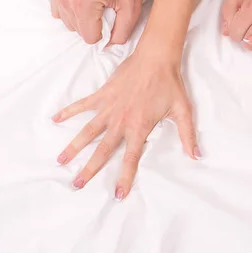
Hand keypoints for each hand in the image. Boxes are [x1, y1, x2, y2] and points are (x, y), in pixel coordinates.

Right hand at [51, 0, 144, 44]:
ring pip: (68, 22)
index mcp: (83, 4)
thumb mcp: (132, 7)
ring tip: (98, 4)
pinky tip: (86, 3)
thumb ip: (122, 32)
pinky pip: (59, 10)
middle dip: (94, 25)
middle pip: (78, 31)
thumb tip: (110, 45)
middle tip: (107, 8)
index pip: (89, 38)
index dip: (104, 32)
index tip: (113, 17)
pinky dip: (72, 11)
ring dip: (83, 19)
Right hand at [52, 49, 199, 199]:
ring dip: (74, 146)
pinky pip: (82, 105)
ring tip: (61, 160)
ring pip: (88, 131)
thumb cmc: (170, 84)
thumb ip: (188, 135)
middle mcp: (121, 121)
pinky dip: (68, 111)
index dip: (125, 177)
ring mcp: (109, 107)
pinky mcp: (103, 94)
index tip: (118, 194)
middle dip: (90, 169)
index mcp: (139, 127)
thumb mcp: (183, 111)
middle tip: (77, 184)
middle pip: (103, 150)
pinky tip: (55, 119)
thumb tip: (196, 155)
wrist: (156, 58)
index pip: (131, 158)